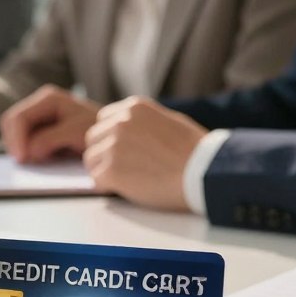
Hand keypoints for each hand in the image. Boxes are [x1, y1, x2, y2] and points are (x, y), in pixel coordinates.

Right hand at [0, 85, 100, 163]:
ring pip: (14, 134)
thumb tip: (29, 150)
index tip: (21, 158)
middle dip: (15, 144)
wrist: (114, 137)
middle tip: (25, 164)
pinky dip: (27, 152)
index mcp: (48, 99)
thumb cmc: (100, 131)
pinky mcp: (41, 132)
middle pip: (11, 124)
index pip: (18, 117)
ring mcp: (39, 118)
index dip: (16, 139)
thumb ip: (51, 138)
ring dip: (20, 148)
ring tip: (35, 163)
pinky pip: (24, 142)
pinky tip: (40, 161)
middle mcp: (40, 105)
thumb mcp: (77, 133)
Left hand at [83, 97, 206, 209]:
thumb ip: (144, 123)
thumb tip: (132, 133)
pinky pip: (96, 179)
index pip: (104, 119)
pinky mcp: (111, 170)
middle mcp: (120, 122)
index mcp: (134, 108)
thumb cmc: (194, 151)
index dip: (110, 137)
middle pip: (93, 138)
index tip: (121, 150)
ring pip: (91, 159)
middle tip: (121, 168)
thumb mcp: (168, 121)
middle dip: (103, 153)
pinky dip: (107, 186)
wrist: (204, 172)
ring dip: (103, 170)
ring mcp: (114, 145)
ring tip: (127, 179)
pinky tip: (125, 188)